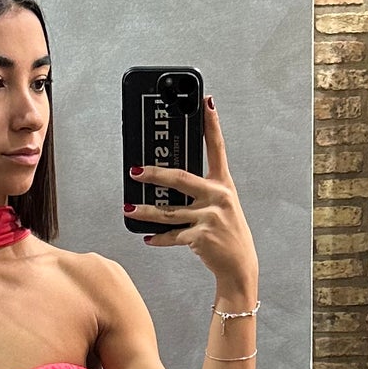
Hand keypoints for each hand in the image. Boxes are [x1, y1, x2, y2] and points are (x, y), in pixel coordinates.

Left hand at [127, 95, 258, 305]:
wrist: (239, 266)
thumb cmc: (227, 233)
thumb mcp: (221, 206)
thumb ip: (201, 191)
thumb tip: (166, 180)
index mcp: (224, 184)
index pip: (217, 148)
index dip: (211, 124)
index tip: (206, 102)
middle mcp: (218, 197)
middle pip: (180, 179)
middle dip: (154, 174)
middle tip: (135, 171)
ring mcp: (210, 217)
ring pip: (168, 212)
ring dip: (145, 211)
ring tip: (129, 208)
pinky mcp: (200, 237)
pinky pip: (171, 236)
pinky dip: (157, 238)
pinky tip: (147, 238)